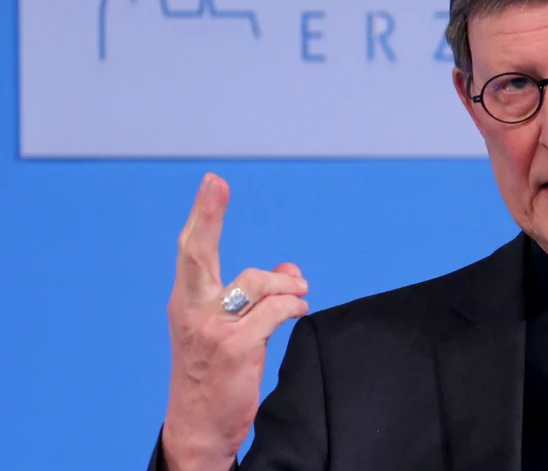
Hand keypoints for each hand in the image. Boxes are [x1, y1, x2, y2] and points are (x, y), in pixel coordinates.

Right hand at [160, 173, 309, 470]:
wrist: (199, 427)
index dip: (203, 215)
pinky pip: (276, 311)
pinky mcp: (235, 348)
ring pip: (256, 282)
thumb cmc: (213, 374)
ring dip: (285, 286)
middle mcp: (191, 310)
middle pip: (198, 254)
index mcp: (186, 301)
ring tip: (296, 297)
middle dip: (207, 216)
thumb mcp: (227, 330)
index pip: (191, 251)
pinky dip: (293, 306)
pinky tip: (298, 312)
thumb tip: (291, 269)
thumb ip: (257, 296)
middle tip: (215, 183)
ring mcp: (211, 329)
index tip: (213, 183)